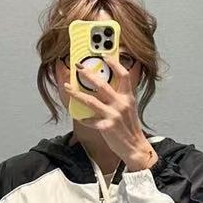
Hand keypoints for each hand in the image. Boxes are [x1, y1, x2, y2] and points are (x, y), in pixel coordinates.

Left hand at [63, 51, 158, 171]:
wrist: (135, 147)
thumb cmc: (130, 128)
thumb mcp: (129, 108)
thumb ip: (119, 96)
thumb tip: (103, 85)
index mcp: (128, 97)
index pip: (123, 75)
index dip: (114, 63)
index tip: (104, 55)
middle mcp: (121, 104)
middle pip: (102, 84)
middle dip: (87, 74)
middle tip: (78, 68)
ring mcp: (113, 115)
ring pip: (90, 100)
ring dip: (76, 93)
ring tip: (67, 87)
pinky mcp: (107, 127)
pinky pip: (90, 120)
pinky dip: (84, 118)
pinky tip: (80, 116)